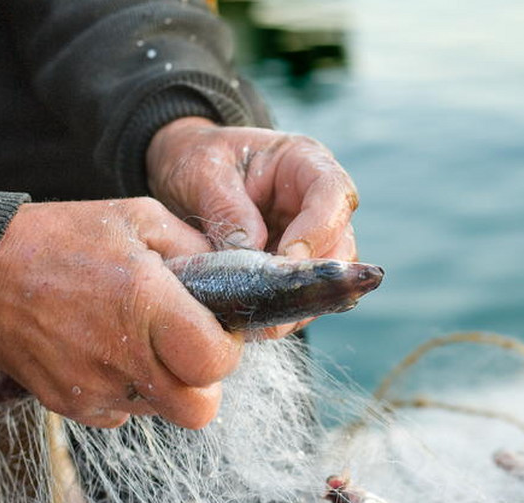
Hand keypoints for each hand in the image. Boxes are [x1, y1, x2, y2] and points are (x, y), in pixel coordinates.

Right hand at [0, 198, 242, 428]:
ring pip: (161, 412)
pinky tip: (107, 351)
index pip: (217, 364)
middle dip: (204, 383)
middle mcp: (121, 356)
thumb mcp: (138, 218)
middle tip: (188, 349)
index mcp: (146, 305)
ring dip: (164, 384)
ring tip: (140, 340)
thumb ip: (196, 249)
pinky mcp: (68, 405)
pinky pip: (121, 414)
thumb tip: (235, 277)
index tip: (214, 330)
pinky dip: (127, 390)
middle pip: (198, 410)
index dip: (227, 350)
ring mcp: (92, 387)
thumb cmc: (61, 238)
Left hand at [146, 117, 359, 337]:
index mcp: (304, 162)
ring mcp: (310, 236)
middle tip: (277, 301)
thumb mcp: (202, 171)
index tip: (288, 258)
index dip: (319, 229)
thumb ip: (227, 208)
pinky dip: (283, 311)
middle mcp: (317, 202)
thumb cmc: (196, 158)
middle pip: (341, 243)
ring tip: (264, 319)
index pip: (334, 194)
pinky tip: (258, 322)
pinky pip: (302, 293)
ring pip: (327, 277)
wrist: (181, 173)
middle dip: (313, 276)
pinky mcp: (293, 266)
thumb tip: (248, 254)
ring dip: (300, 301)